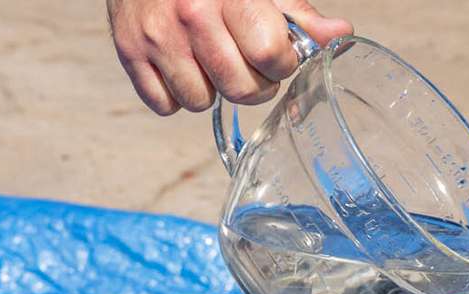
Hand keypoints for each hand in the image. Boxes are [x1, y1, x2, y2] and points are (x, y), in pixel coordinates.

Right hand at [109, 0, 351, 115]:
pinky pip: (164, 105)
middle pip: (241, 89)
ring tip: (207, 58)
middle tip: (245, 61)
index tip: (275, 53)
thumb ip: (297, 13)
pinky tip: (181, 64)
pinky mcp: (128, 51)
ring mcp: (157, 36)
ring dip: (211, 89)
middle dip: (252, 83)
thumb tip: (340, 33)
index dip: (280, 63)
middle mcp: (191, 16)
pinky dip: (175, 93)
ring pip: (201, 102)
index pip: (270, 56)